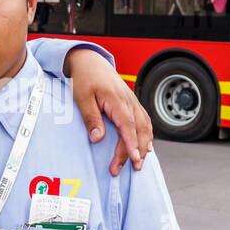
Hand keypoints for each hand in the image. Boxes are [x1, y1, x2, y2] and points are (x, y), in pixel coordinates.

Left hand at [65, 48, 152, 174]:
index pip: (127, 126)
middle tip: (132, 168)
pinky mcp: (132, 104)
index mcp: (116, 100)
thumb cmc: (85, 78)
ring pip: (144, 127)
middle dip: (136, 151)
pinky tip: (146, 147)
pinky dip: (147, 135)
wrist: (90, 61)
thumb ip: (91, 118)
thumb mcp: (82, 98)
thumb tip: (97, 138)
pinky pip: (144, 121)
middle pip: (138, 130)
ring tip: (140, 163)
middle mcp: (128, 101)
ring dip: (144, 146)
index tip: (133, 158)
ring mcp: (132, 102)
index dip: (131, 144)